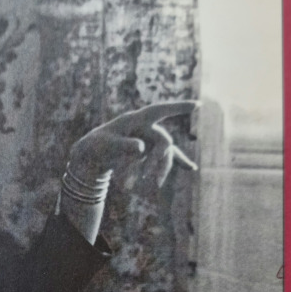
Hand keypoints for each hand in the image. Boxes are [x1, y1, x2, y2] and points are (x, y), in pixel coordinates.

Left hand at [68, 100, 197, 187]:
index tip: (197, 105)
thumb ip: (123, 145)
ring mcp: (150, 139)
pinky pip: (168, 157)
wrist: (93, 153)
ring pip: (165, 154)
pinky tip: (192, 168)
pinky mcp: (151, 152)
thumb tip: (142, 148)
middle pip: (163, 142)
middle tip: (145, 178)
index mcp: (136, 120)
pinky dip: (180, 162)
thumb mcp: (107, 145)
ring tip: (155, 186)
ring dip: (161, 170)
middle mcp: (147, 128)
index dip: (179, 107)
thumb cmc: (98, 146)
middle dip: (157, 160)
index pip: (160, 110)